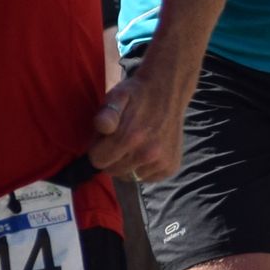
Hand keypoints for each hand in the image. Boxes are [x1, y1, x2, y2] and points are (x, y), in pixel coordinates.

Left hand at [87, 57, 193, 180]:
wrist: (168, 91)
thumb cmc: (137, 95)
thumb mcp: (116, 97)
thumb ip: (106, 114)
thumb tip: (103, 126)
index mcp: (130, 138)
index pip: (98, 161)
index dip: (98, 149)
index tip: (106, 138)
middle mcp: (148, 154)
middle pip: (113, 171)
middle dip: (112, 157)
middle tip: (121, 140)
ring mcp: (161, 162)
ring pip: (130, 176)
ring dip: (128, 164)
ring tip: (134, 145)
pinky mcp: (171, 167)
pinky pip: (147, 178)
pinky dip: (144, 168)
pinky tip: (147, 151)